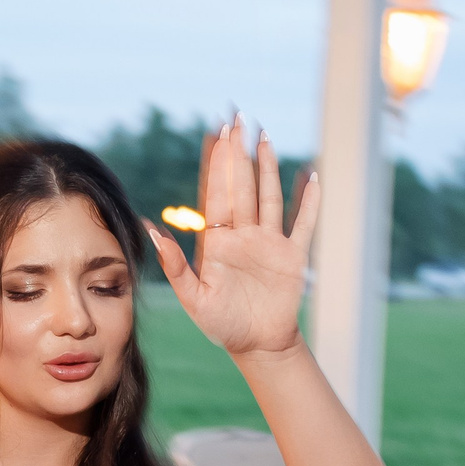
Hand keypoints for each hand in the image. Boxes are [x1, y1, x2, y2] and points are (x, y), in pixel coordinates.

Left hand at [150, 115, 320, 356]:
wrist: (256, 345)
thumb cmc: (222, 325)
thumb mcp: (194, 299)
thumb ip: (176, 266)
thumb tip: (152, 229)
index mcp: (218, 243)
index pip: (215, 195)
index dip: (215, 165)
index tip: (213, 135)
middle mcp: (243, 236)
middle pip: (241, 187)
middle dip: (239, 154)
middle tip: (237, 119)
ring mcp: (269, 243)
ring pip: (269, 197)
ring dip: (268, 167)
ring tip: (264, 137)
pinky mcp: (292, 256)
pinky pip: (303, 223)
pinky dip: (309, 201)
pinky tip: (312, 176)